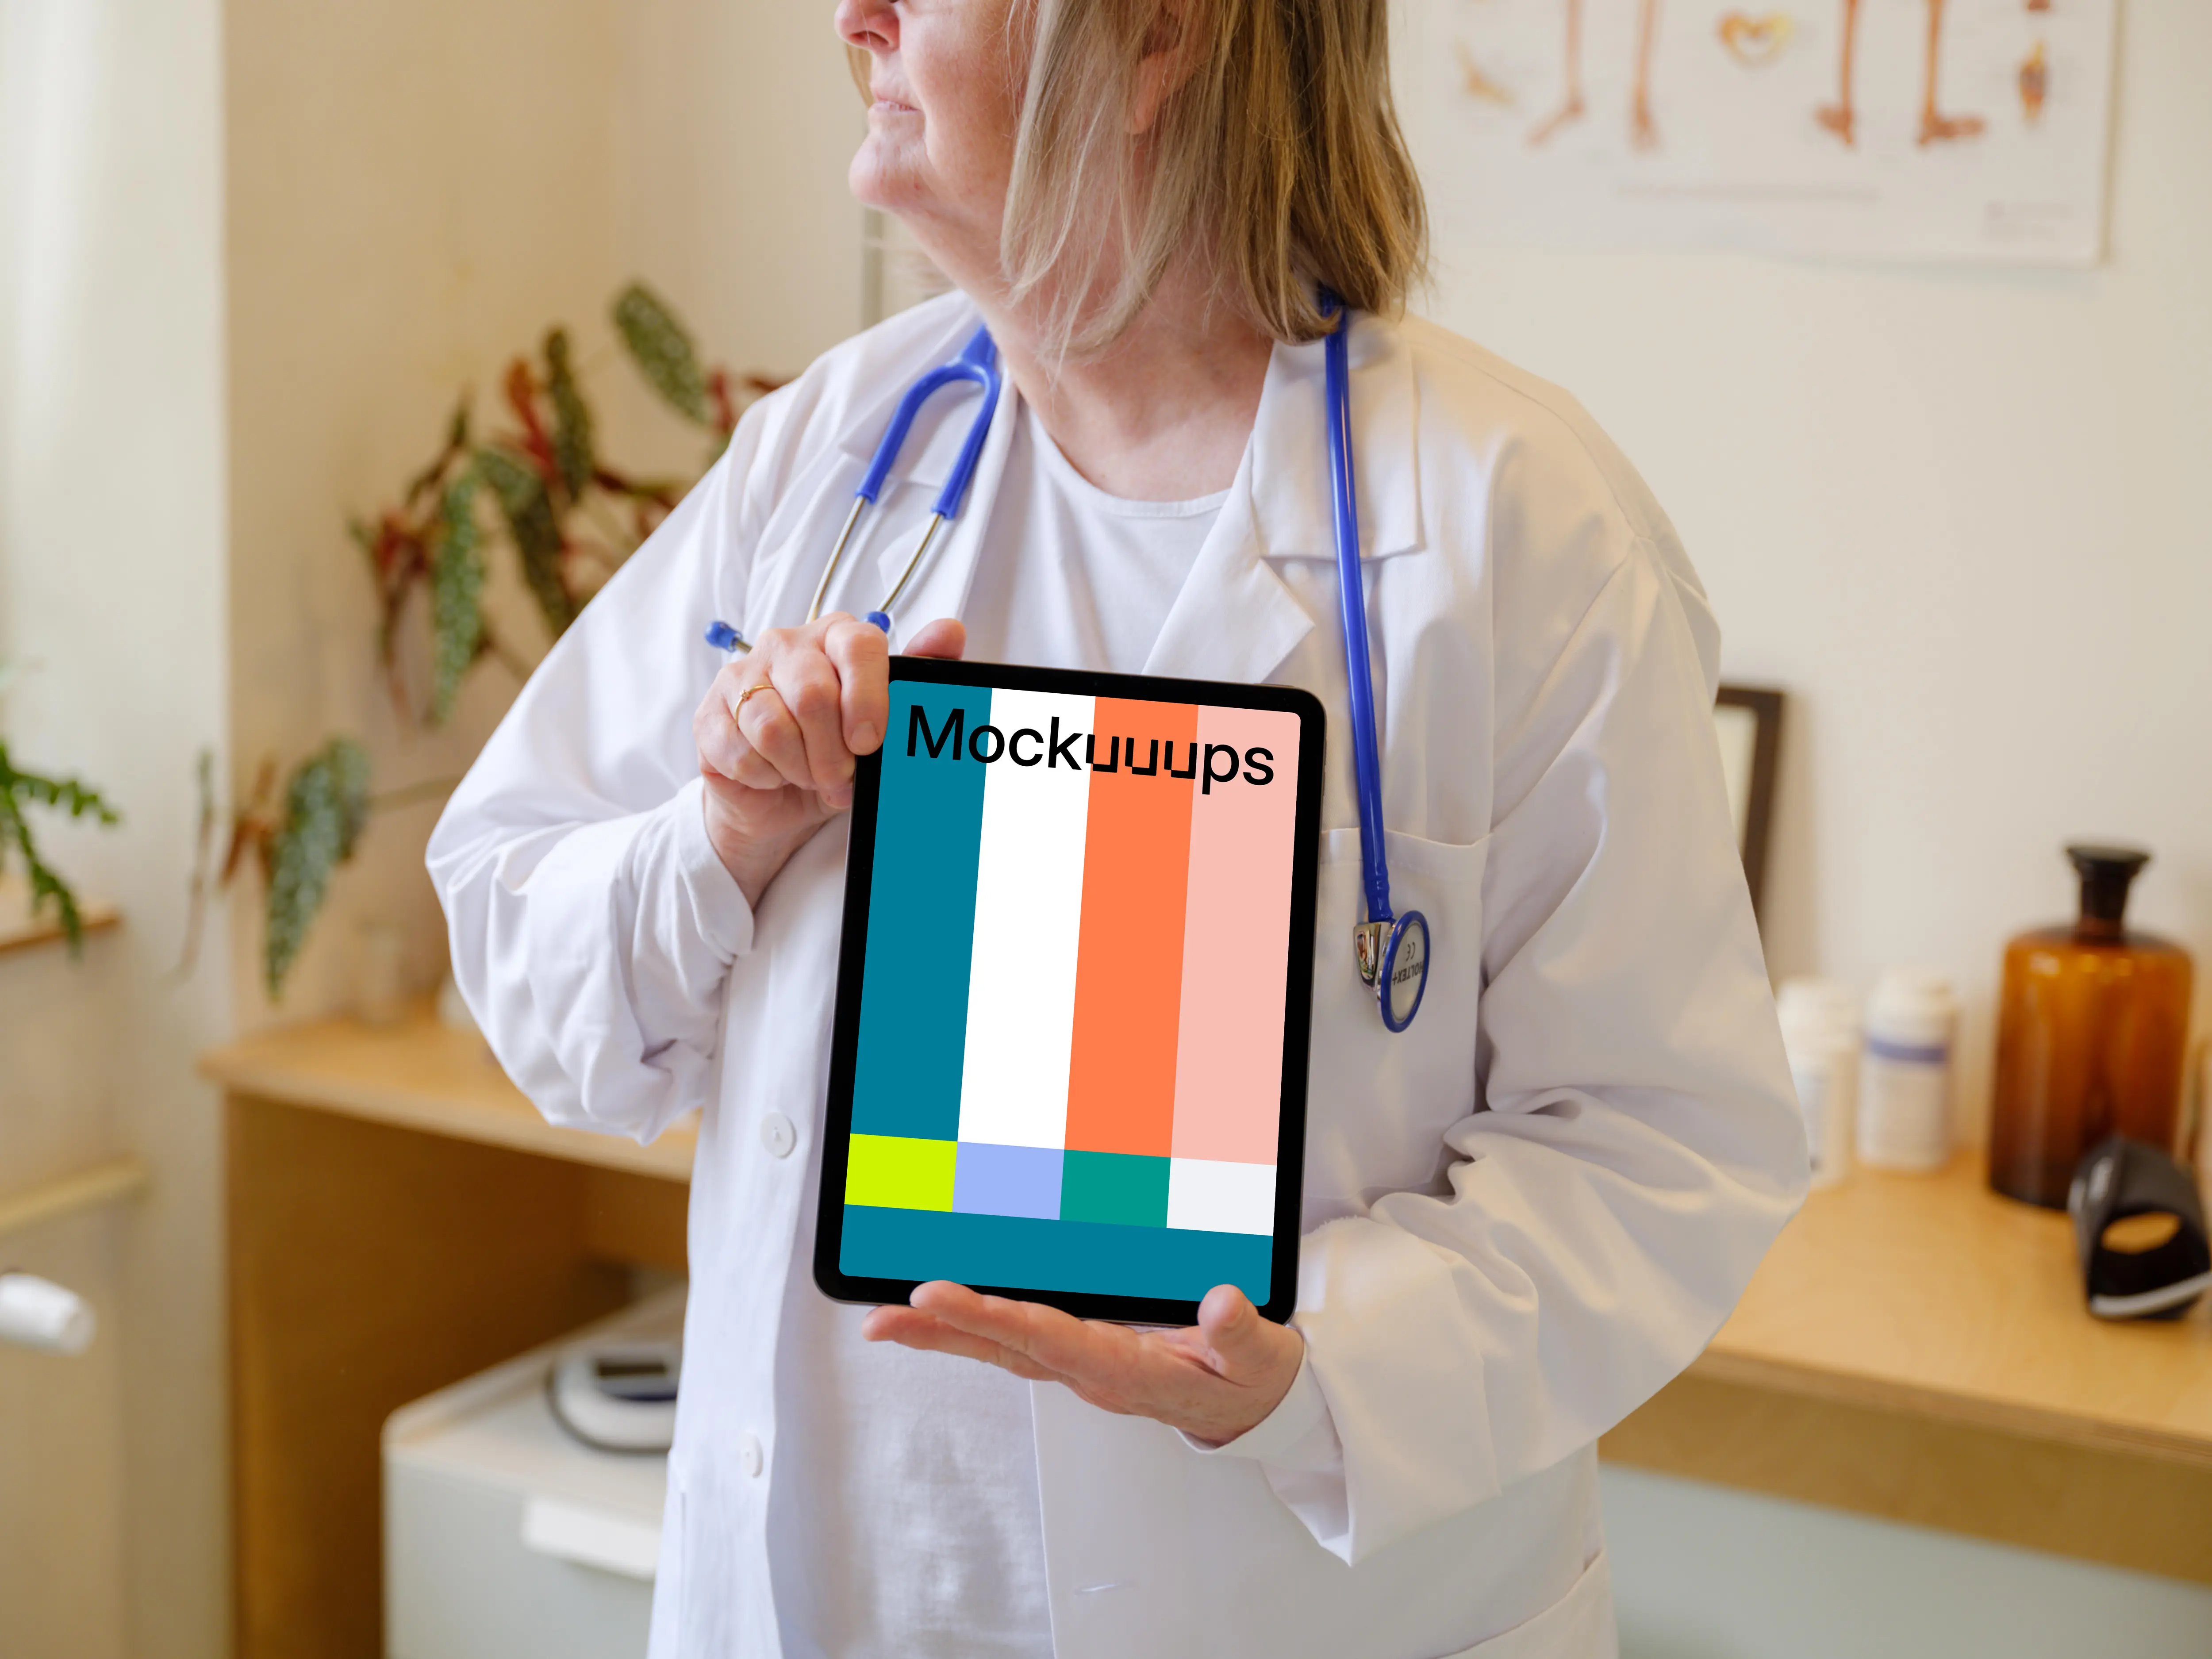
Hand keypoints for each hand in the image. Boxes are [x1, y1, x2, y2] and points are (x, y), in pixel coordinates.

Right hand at [693, 613, 964, 905]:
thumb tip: (949, 632)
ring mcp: (742, 676)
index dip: (868, 698)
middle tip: (840, 776)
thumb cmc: (837, 749)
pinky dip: (766, 776)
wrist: (782, 796)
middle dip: (832, 752)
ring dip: (800, 768)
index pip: (858, 645)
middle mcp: (787, 645)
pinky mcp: (710, 713)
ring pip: (773, 727)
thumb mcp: (884, 722)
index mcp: (836, 636)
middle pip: (812, 693)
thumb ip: (919, 675)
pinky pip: (741, 750)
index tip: (870, 742)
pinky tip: (773, 773)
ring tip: (809, 776)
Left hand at [862, 1281, 1303, 1445]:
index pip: (1048, 1338)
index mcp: (1128, 1371)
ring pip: (1002, 1346)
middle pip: (1004, 1349)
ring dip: (946, 1330)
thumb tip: (1221, 1303)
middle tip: (881, 1317)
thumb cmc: (1250, 1379)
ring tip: (888, 1314)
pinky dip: (976, 1324)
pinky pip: (1018, 1338)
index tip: (939, 1294)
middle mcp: (1092, 1372)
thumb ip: (1241, 1334)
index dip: (991, 1316)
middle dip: (941, 1331)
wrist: (1255, 1406)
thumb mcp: (1258, 1360)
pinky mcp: (1084, 1353)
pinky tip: (944, 1310)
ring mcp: (1084, 1364)